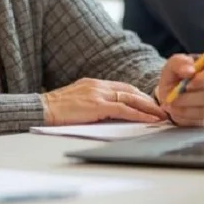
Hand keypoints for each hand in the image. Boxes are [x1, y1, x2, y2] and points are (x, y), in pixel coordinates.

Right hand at [42, 78, 164, 125]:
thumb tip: (107, 113)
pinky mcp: (98, 105)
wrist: (42, 109)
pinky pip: (124, 109)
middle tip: (162, 109)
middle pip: (130, 91)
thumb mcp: (77, 102)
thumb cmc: (55, 110)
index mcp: (93, 83)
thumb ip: (93, 103)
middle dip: (147, 101)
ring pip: (131, 98)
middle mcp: (98, 85)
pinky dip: (140, 114)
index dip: (138, 96)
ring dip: (149, 108)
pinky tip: (150, 120)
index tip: (149, 103)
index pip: (122, 87)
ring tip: (162, 115)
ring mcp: (98, 93)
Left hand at [155, 54, 203, 126]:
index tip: (187, 84)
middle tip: (172, 97)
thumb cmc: (177, 76)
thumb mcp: (173, 65)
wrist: (174, 93)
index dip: (203, 80)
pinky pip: (201, 122)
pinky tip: (178, 111)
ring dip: (184, 109)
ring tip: (172, 104)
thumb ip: (179, 62)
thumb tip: (189, 70)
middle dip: (188, 98)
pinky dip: (185, 117)